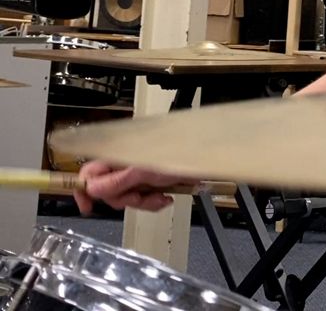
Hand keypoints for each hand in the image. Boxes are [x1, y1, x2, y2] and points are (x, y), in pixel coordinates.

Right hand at [73, 160, 198, 213]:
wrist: (203, 161)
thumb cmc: (176, 156)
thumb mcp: (144, 171)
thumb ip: (117, 181)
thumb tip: (91, 189)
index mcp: (116, 157)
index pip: (88, 173)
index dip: (84, 190)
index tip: (88, 207)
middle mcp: (123, 166)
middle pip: (107, 191)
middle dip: (125, 199)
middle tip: (140, 197)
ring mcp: (137, 175)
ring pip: (126, 198)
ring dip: (143, 202)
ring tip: (160, 197)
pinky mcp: (150, 183)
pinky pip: (143, 200)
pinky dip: (153, 202)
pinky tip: (165, 198)